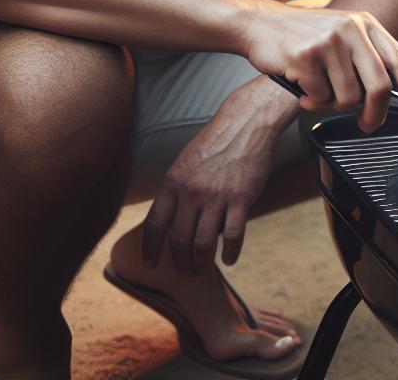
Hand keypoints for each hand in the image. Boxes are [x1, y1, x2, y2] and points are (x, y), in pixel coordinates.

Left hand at [140, 87, 281, 274]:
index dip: (150, 249)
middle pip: (179, 240)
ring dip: (202, 263)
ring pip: (203, 242)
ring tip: (203, 270)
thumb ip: (176, 190)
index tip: (151, 264)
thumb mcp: (185, 162)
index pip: (155, 224)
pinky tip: (229, 259)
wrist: (246, 124)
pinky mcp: (240, 198)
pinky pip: (233, 234)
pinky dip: (230, 252)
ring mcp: (216, 196)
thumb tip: (172, 218)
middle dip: (180, 263)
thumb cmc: (216, 143)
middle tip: (185, 273)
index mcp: (172, 182)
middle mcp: (191, 192)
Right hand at [237, 3, 397, 132]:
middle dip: (376, 115)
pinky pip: (320, 97)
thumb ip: (369, 59)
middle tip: (368, 126)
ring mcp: (329, 41)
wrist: (259, 23)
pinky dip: (311, 101)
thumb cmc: (305, 37)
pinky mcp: (306, 56)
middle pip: (379, 86)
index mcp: (367, 24)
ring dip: (333, 104)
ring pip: (348, 97)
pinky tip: (301, 88)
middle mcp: (352, 29)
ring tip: (318, 91)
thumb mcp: (344, 35)